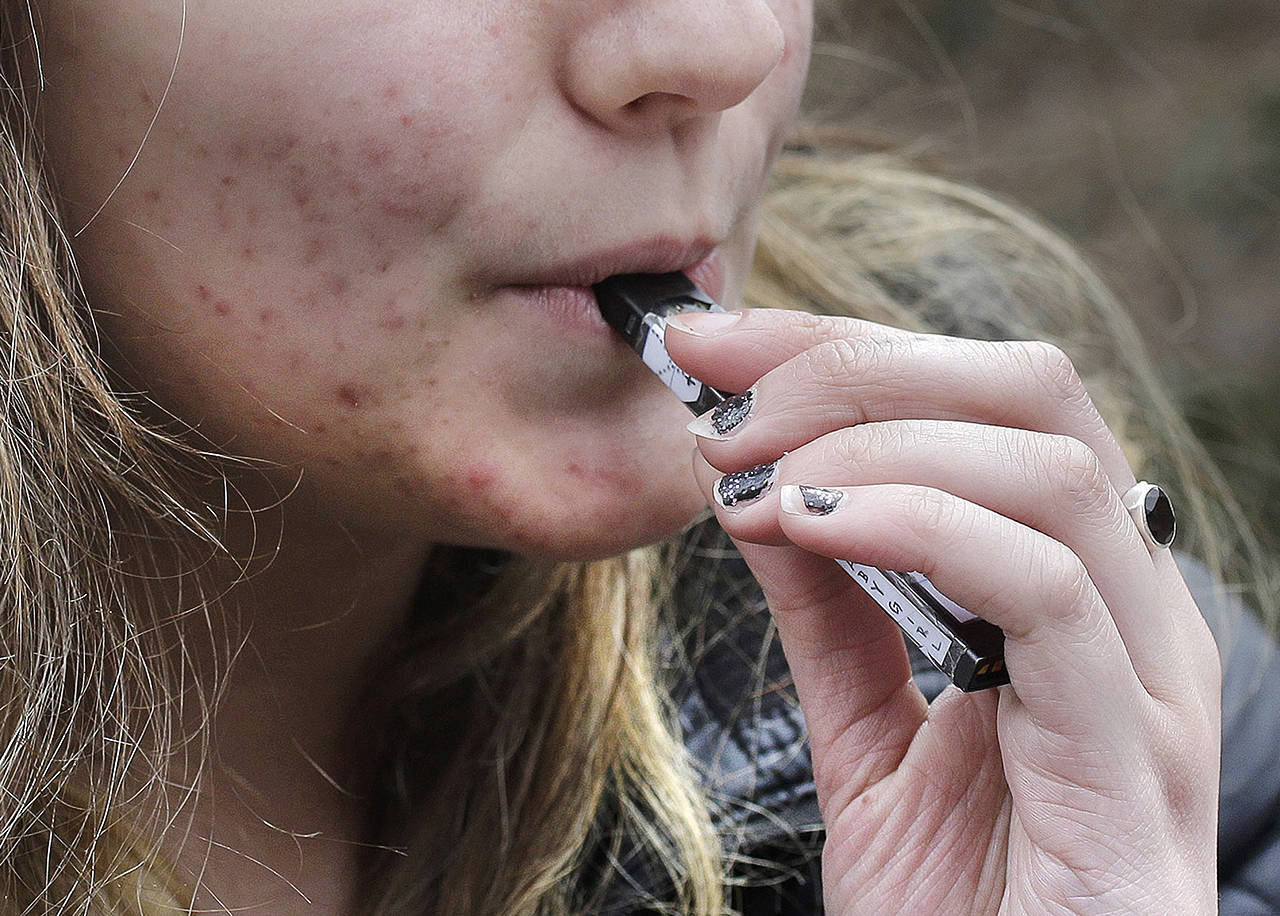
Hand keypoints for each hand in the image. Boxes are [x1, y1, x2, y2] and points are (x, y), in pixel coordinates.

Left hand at [664, 310, 1220, 914]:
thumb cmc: (962, 911)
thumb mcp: (871, 739)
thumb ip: (835, 617)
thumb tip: (765, 493)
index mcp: (1075, 592)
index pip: (982, 402)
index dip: (842, 350)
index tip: (714, 347)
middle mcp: (1129, 611)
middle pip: (1029, 393)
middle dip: (856, 366)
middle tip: (727, 406)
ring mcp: (1146, 678)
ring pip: (1044, 466)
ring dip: (874, 441)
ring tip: (755, 479)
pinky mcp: (1136, 755)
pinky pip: (1050, 587)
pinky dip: (920, 524)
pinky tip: (815, 529)